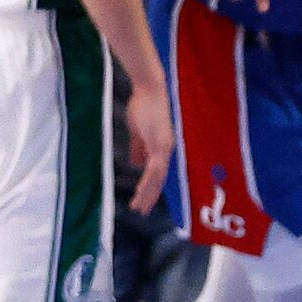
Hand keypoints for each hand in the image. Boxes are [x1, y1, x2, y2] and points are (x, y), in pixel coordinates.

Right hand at [125, 79, 173, 214]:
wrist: (149, 90)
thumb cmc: (144, 107)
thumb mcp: (138, 132)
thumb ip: (138, 148)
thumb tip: (136, 164)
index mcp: (162, 148)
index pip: (158, 174)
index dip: (151, 188)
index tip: (143, 201)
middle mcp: (166, 150)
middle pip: (160, 180)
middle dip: (150, 196)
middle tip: (142, 211)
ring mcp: (164, 147)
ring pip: (157, 178)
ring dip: (147, 193)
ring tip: (138, 206)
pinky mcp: (160, 144)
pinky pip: (154, 168)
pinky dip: (148, 181)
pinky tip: (141, 191)